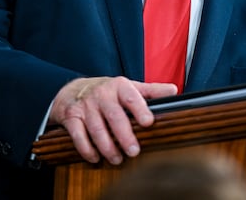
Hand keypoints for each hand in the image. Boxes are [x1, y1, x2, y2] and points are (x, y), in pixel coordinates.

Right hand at [49, 76, 176, 164]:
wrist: (73, 90)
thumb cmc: (107, 92)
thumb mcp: (129, 87)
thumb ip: (151, 91)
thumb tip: (174, 91)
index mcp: (119, 86)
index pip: (131, 97)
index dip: (140, 109)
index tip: (148, 122)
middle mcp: (102, 94)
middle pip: (114, 116)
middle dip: (124, 135)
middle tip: (134, 151)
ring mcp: (86, 106)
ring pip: (96, 128)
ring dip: (107, 147)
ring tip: (117, 159)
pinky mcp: (71, 117)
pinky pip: (78, 135)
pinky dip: (86, 149)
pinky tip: (95, 157)